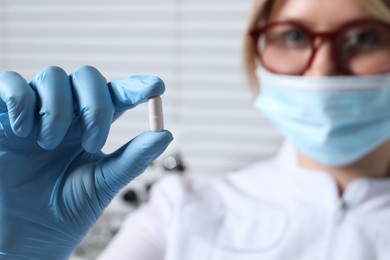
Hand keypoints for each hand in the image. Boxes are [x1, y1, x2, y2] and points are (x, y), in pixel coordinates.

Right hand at [0, 66, 172, 258]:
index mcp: (90, 127)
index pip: (115, 96)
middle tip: (94, 142)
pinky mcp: (2, 117)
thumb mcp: (103, 183)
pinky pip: (10, 83)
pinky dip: (21, 100)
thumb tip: (166, 134)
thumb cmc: (65, 211)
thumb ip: (132, 158)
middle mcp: (65, 114)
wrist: (24, 237)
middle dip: (96, 105)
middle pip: (88, 77)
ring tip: (51, 145)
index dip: (135, 87)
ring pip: (53, 76)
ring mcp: (34, 113)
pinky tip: (24, 130)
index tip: (156, 87)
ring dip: (58, 110)